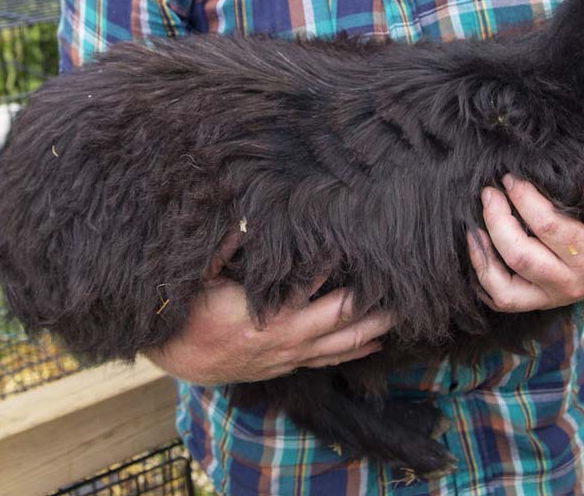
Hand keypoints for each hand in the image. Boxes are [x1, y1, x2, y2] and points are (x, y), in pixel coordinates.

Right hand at [146, 233, 394, 385]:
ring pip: (340, 345)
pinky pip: (328, 361)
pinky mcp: (289, 364)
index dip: (333, 269)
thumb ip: (223, 250)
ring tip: (399, 313)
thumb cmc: (192, 314)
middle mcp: (285, 338)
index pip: (308, 289)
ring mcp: (290, 355)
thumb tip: (243, 218)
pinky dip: (354, 352)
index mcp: (264, 315)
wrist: (183, 358)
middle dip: (369, 303)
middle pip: (338, 320)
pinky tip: (376, 343)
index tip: (357, 248)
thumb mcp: (200, 278)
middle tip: (398, 285)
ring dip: (371, 329)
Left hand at [468, 175, 583, 311]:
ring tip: (474, 223)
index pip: (549, 227)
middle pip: (521, 256)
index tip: (512, 178)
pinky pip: (502, 299)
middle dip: (498, 220)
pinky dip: (484, 276)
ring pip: (505, 288)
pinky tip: (479, 247)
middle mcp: (571, 284)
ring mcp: (552, 297)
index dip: (525, 200)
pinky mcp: (536, 301)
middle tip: (490, 192)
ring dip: (484, 252)